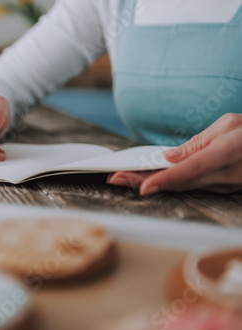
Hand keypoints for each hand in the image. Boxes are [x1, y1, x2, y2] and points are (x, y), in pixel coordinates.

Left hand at [107, 113, 241, 194]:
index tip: (143, 187)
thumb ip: (198, 144)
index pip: (190, 170)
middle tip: (116, 179)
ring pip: (180, 187)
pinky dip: (167, 184)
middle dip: (144, 182)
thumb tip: (169, 158)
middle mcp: (223, 176)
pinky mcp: (219, 187)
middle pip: (177, 183)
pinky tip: (147, 181)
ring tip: (124, 179)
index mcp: (226, 155)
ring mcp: (222, 185)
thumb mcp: (228, 125)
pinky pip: (189, 186)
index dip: (165, 180)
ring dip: (150, 184)